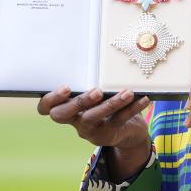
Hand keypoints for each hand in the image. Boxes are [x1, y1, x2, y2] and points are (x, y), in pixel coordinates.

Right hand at [37, 86, 152, 179]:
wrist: (128, 131)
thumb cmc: (108, 104)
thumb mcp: (98, 94)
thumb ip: (93, 82)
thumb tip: (101, 55)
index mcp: (67, 108)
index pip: (46, 108)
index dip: (51, 100)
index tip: (66, 87)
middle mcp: (74, 120)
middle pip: (63, 115)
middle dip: (79, 102)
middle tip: (97, 91)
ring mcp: (90, 130)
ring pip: (94, 117)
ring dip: (111, 104)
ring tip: (127, 93)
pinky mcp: (108, 135)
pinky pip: (120, 120)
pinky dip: (133, 108)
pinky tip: (143, 98)